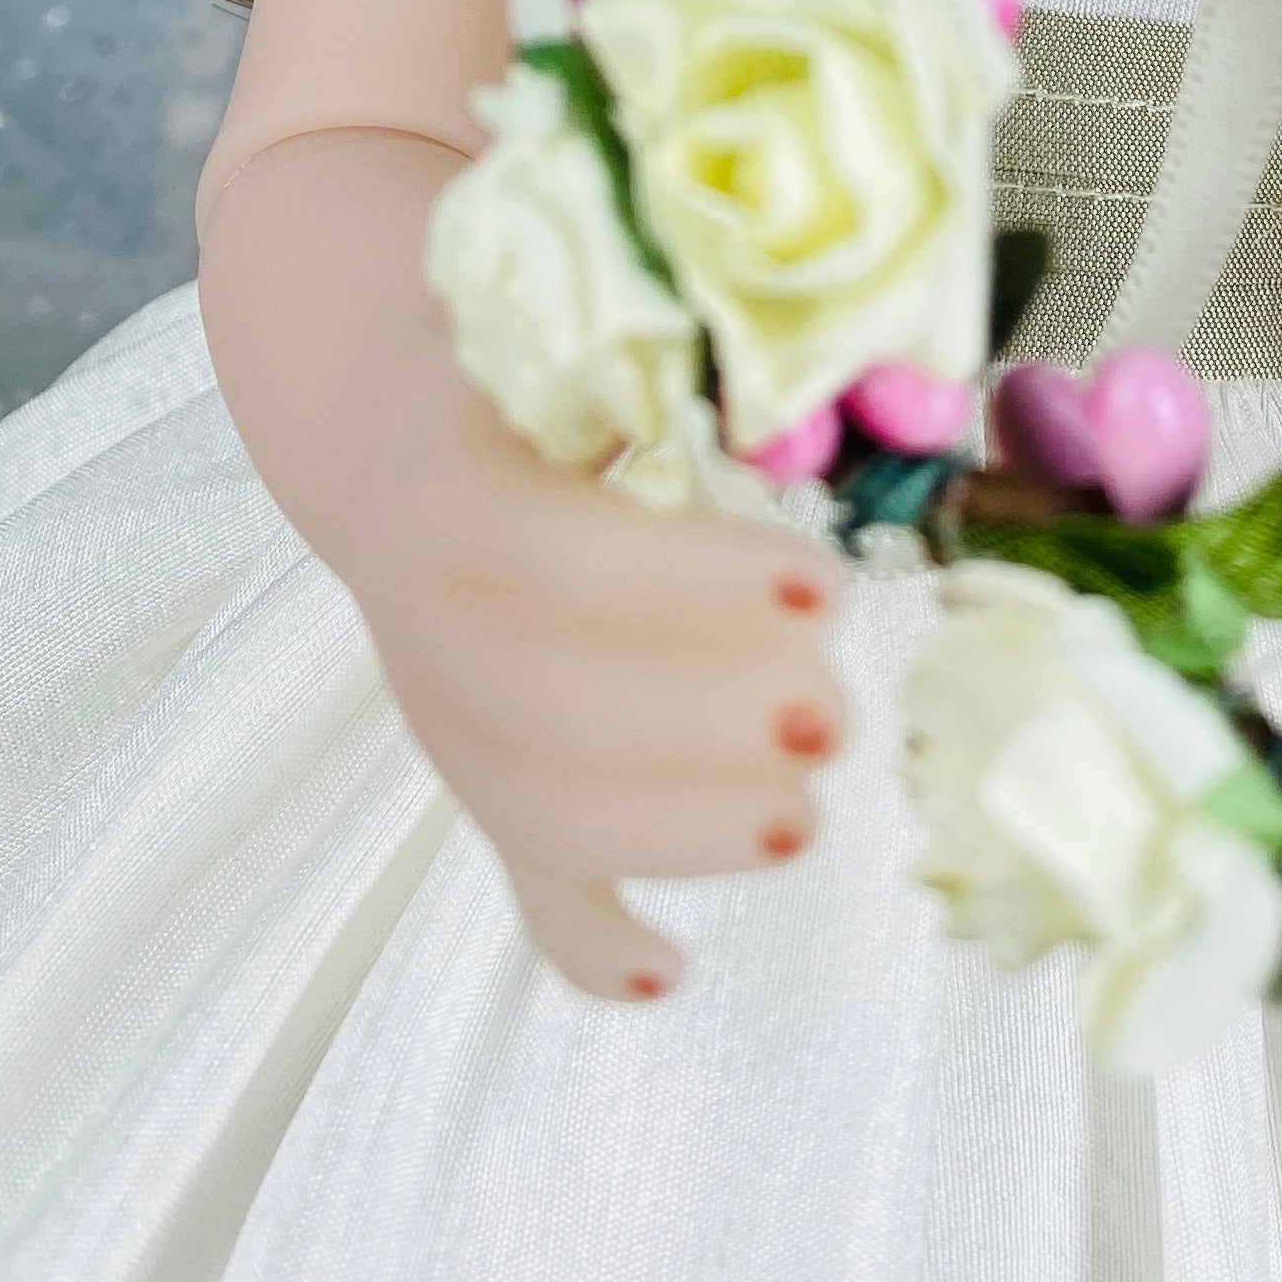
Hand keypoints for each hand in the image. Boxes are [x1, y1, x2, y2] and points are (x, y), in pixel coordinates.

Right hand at [345, 366, 849, 1001]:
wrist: (402, 404)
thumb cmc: (541, 344)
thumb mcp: (592, 307)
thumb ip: (695, 335)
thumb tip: (879, 368)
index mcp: (448, 469)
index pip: (538, 553)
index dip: (677, 586)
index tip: (823, 586)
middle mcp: (418, 604)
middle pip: (532, 705)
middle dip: (692, 730)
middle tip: (837, 715)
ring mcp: (445, 703)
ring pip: (528, 806)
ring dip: (669, 831)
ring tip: (808, 819)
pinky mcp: (482, 768)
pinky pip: (518, 878)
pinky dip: (586, 940)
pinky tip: (668, 974)